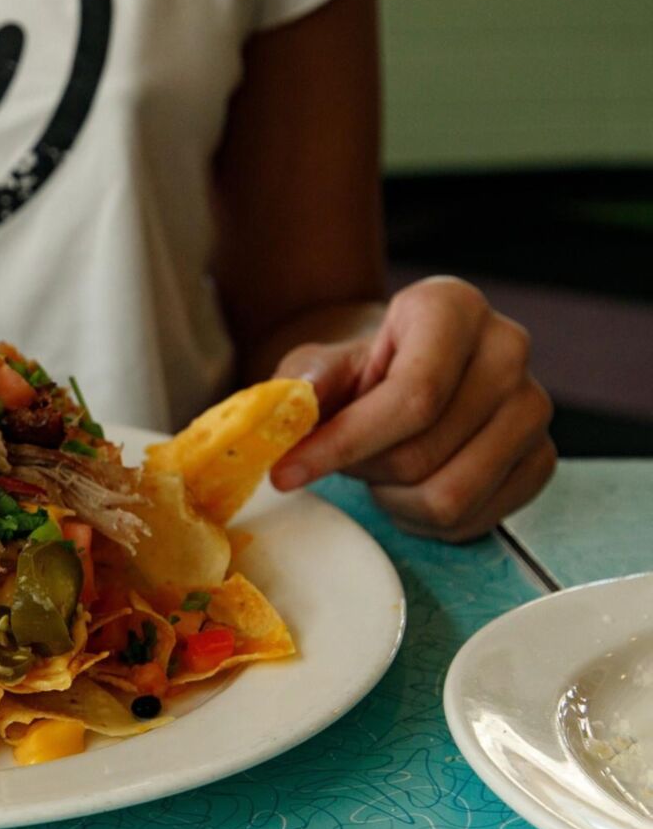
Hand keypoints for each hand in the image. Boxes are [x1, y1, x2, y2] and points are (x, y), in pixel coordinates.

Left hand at [269, 277, 555, 541]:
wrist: (397, 376)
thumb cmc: (354, 372)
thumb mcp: (316, 366)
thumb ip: (304, 384)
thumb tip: (294, 403)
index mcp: (452, 308)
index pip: (411, 396)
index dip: (344, 443)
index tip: (285, 473)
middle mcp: (508, 349)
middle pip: (422, 454)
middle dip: (364, 469)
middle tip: (345, 456)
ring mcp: (533, 405)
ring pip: (449, 496)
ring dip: (394, 499)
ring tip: (379, 470)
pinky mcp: (542, 457)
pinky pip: (475, 520)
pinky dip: (426, 519)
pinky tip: (409, 488)